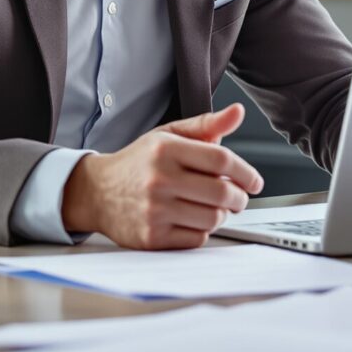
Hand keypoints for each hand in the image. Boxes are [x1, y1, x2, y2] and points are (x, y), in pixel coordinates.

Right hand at [61, 104, 264, 248]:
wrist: (97, 192)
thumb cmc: (139, 163)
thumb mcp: (168, 136)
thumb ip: (206, 125)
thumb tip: (237, 112)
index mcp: (165, 150)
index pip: (221, 159)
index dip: (246, 172)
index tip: (255, 181)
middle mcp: (159, 179)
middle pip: (222, 192)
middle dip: (240, 198)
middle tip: (239, 198)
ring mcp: (154, 210)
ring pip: (213, 218)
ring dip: (222, 215)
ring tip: (214, 207)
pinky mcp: (151, 237)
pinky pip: (196, 238)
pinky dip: (202, 231)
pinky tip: (193, 219)